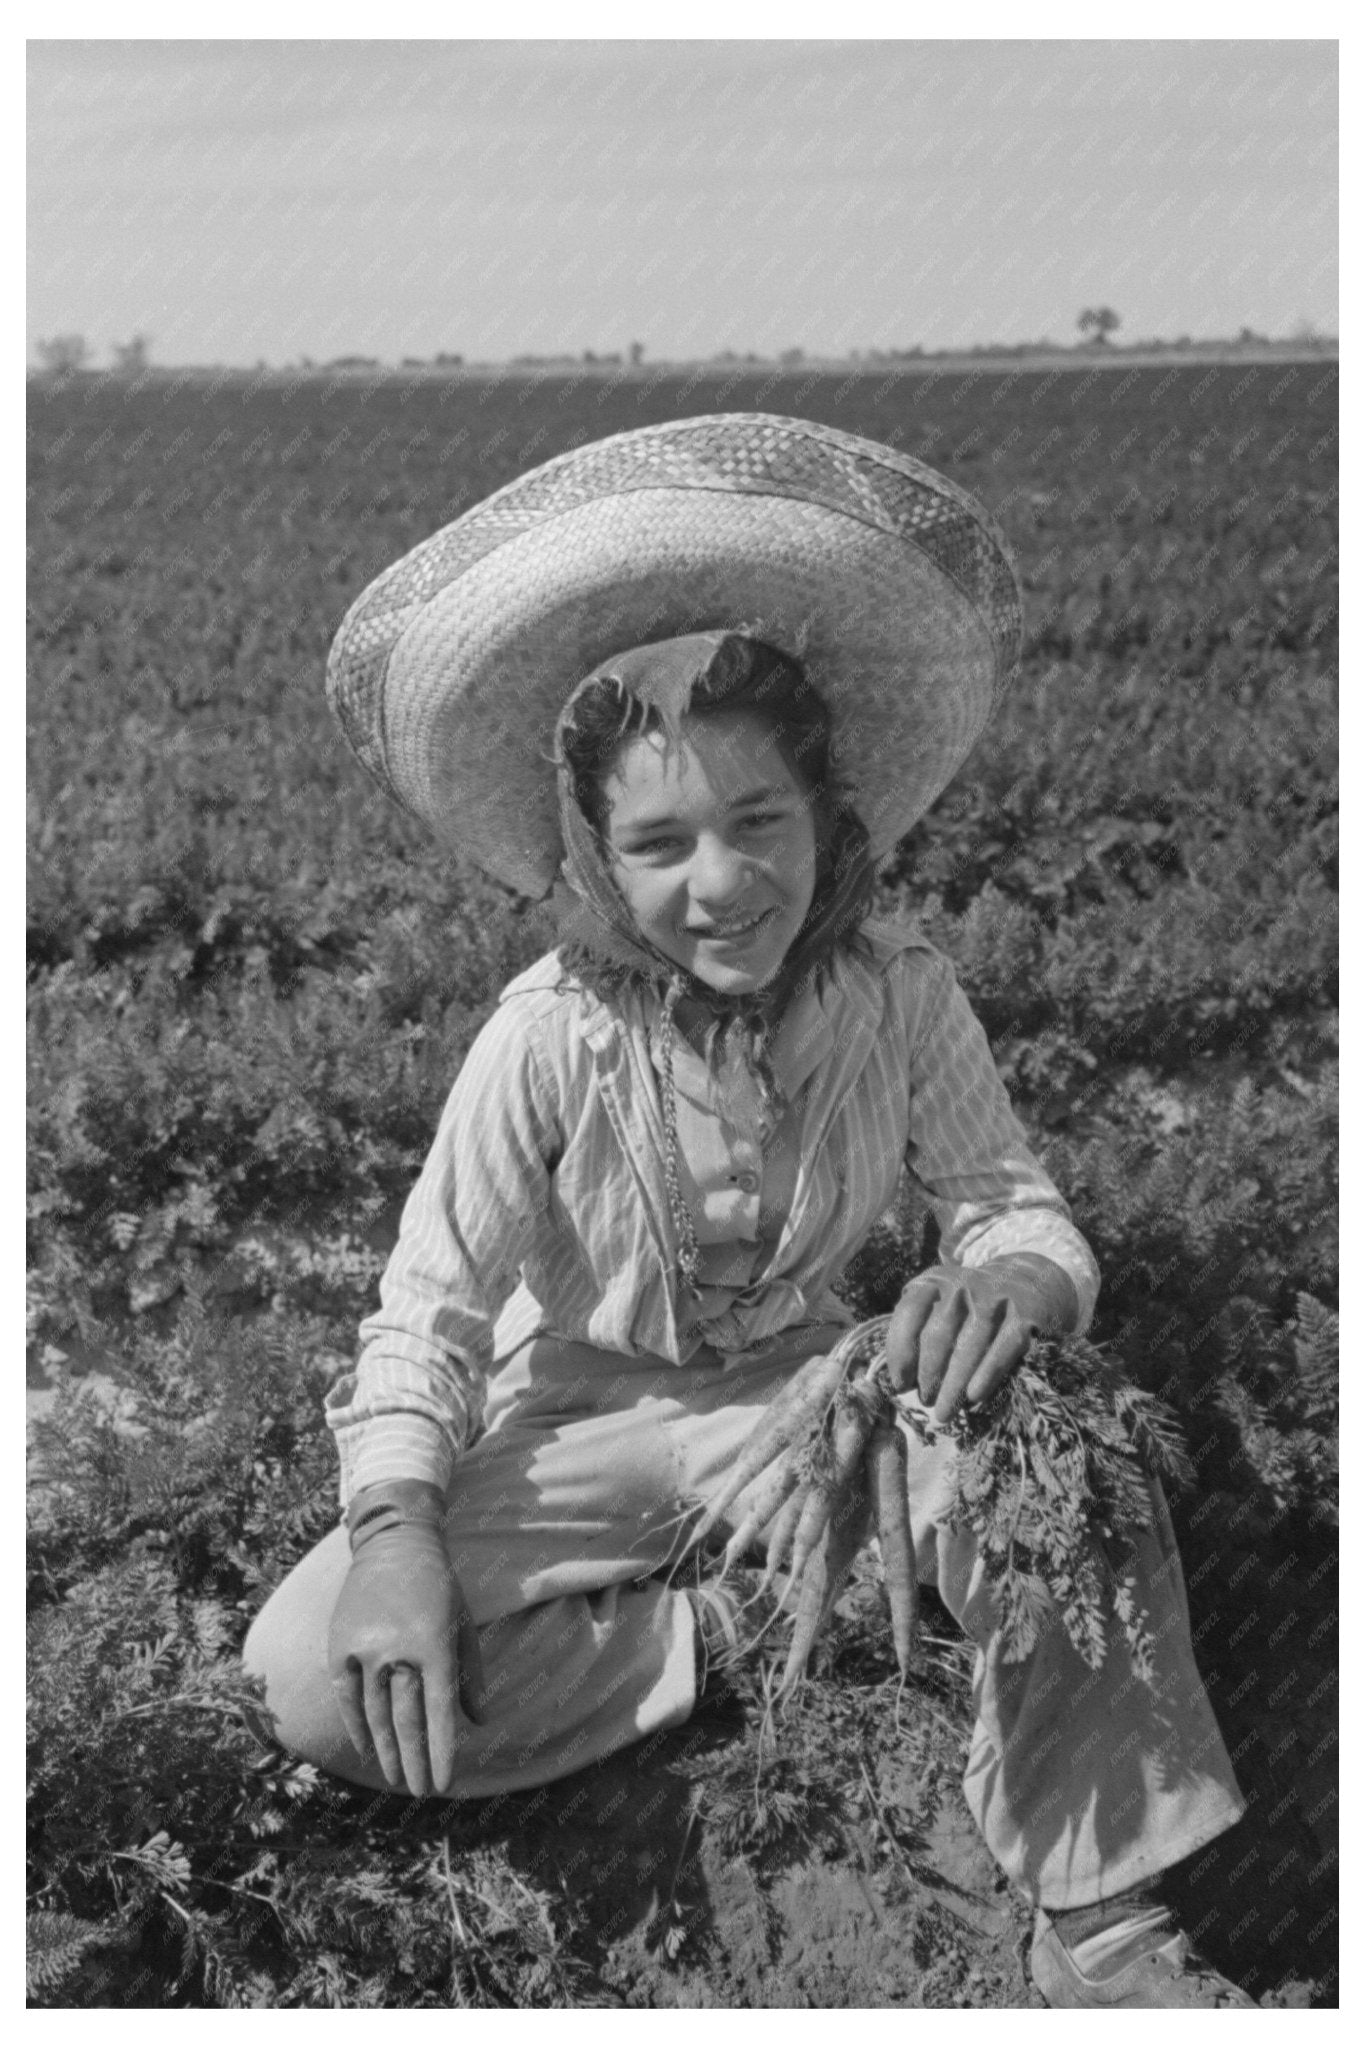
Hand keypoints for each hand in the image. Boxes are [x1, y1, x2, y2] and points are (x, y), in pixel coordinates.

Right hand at [327, 1515, 485, 1796]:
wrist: (394, 1546)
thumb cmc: (438, 1588)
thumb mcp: (463, 1624)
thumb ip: (470, 1674)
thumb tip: (480, 1722)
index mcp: (435, 1645)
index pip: (440, 1712)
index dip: (442, 1752)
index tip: (444, 1784)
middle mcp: (399, 1651)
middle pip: (406, 1720)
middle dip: (416, 1761)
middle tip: (423, 1792)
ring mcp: (365, 1649)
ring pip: (375, 1715)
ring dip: (387, 1752)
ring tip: (398, 1780)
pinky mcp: (340, 1647)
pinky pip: (347, 1697)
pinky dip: (357, 1726)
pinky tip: (368, 1749)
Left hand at [884, 1256, 1076, 1424]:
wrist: (1027, 1280)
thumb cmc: (970, 1307)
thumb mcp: (939, 1306)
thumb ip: (917, 1334)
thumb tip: (900, 1384)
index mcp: (934, 1282)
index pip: (909, 1314)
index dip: (901, 1352)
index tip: (901, 1385)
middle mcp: (961, 1285)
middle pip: (938, 1336)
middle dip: (928, 1376)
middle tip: (926, 1402)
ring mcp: (994, 1298)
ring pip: (969, 1346)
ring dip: (953, 1385)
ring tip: (944, 1413)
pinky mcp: (1023, 1314)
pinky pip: (1003, 1348)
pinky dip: (987, 1374)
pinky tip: (974, 1397)